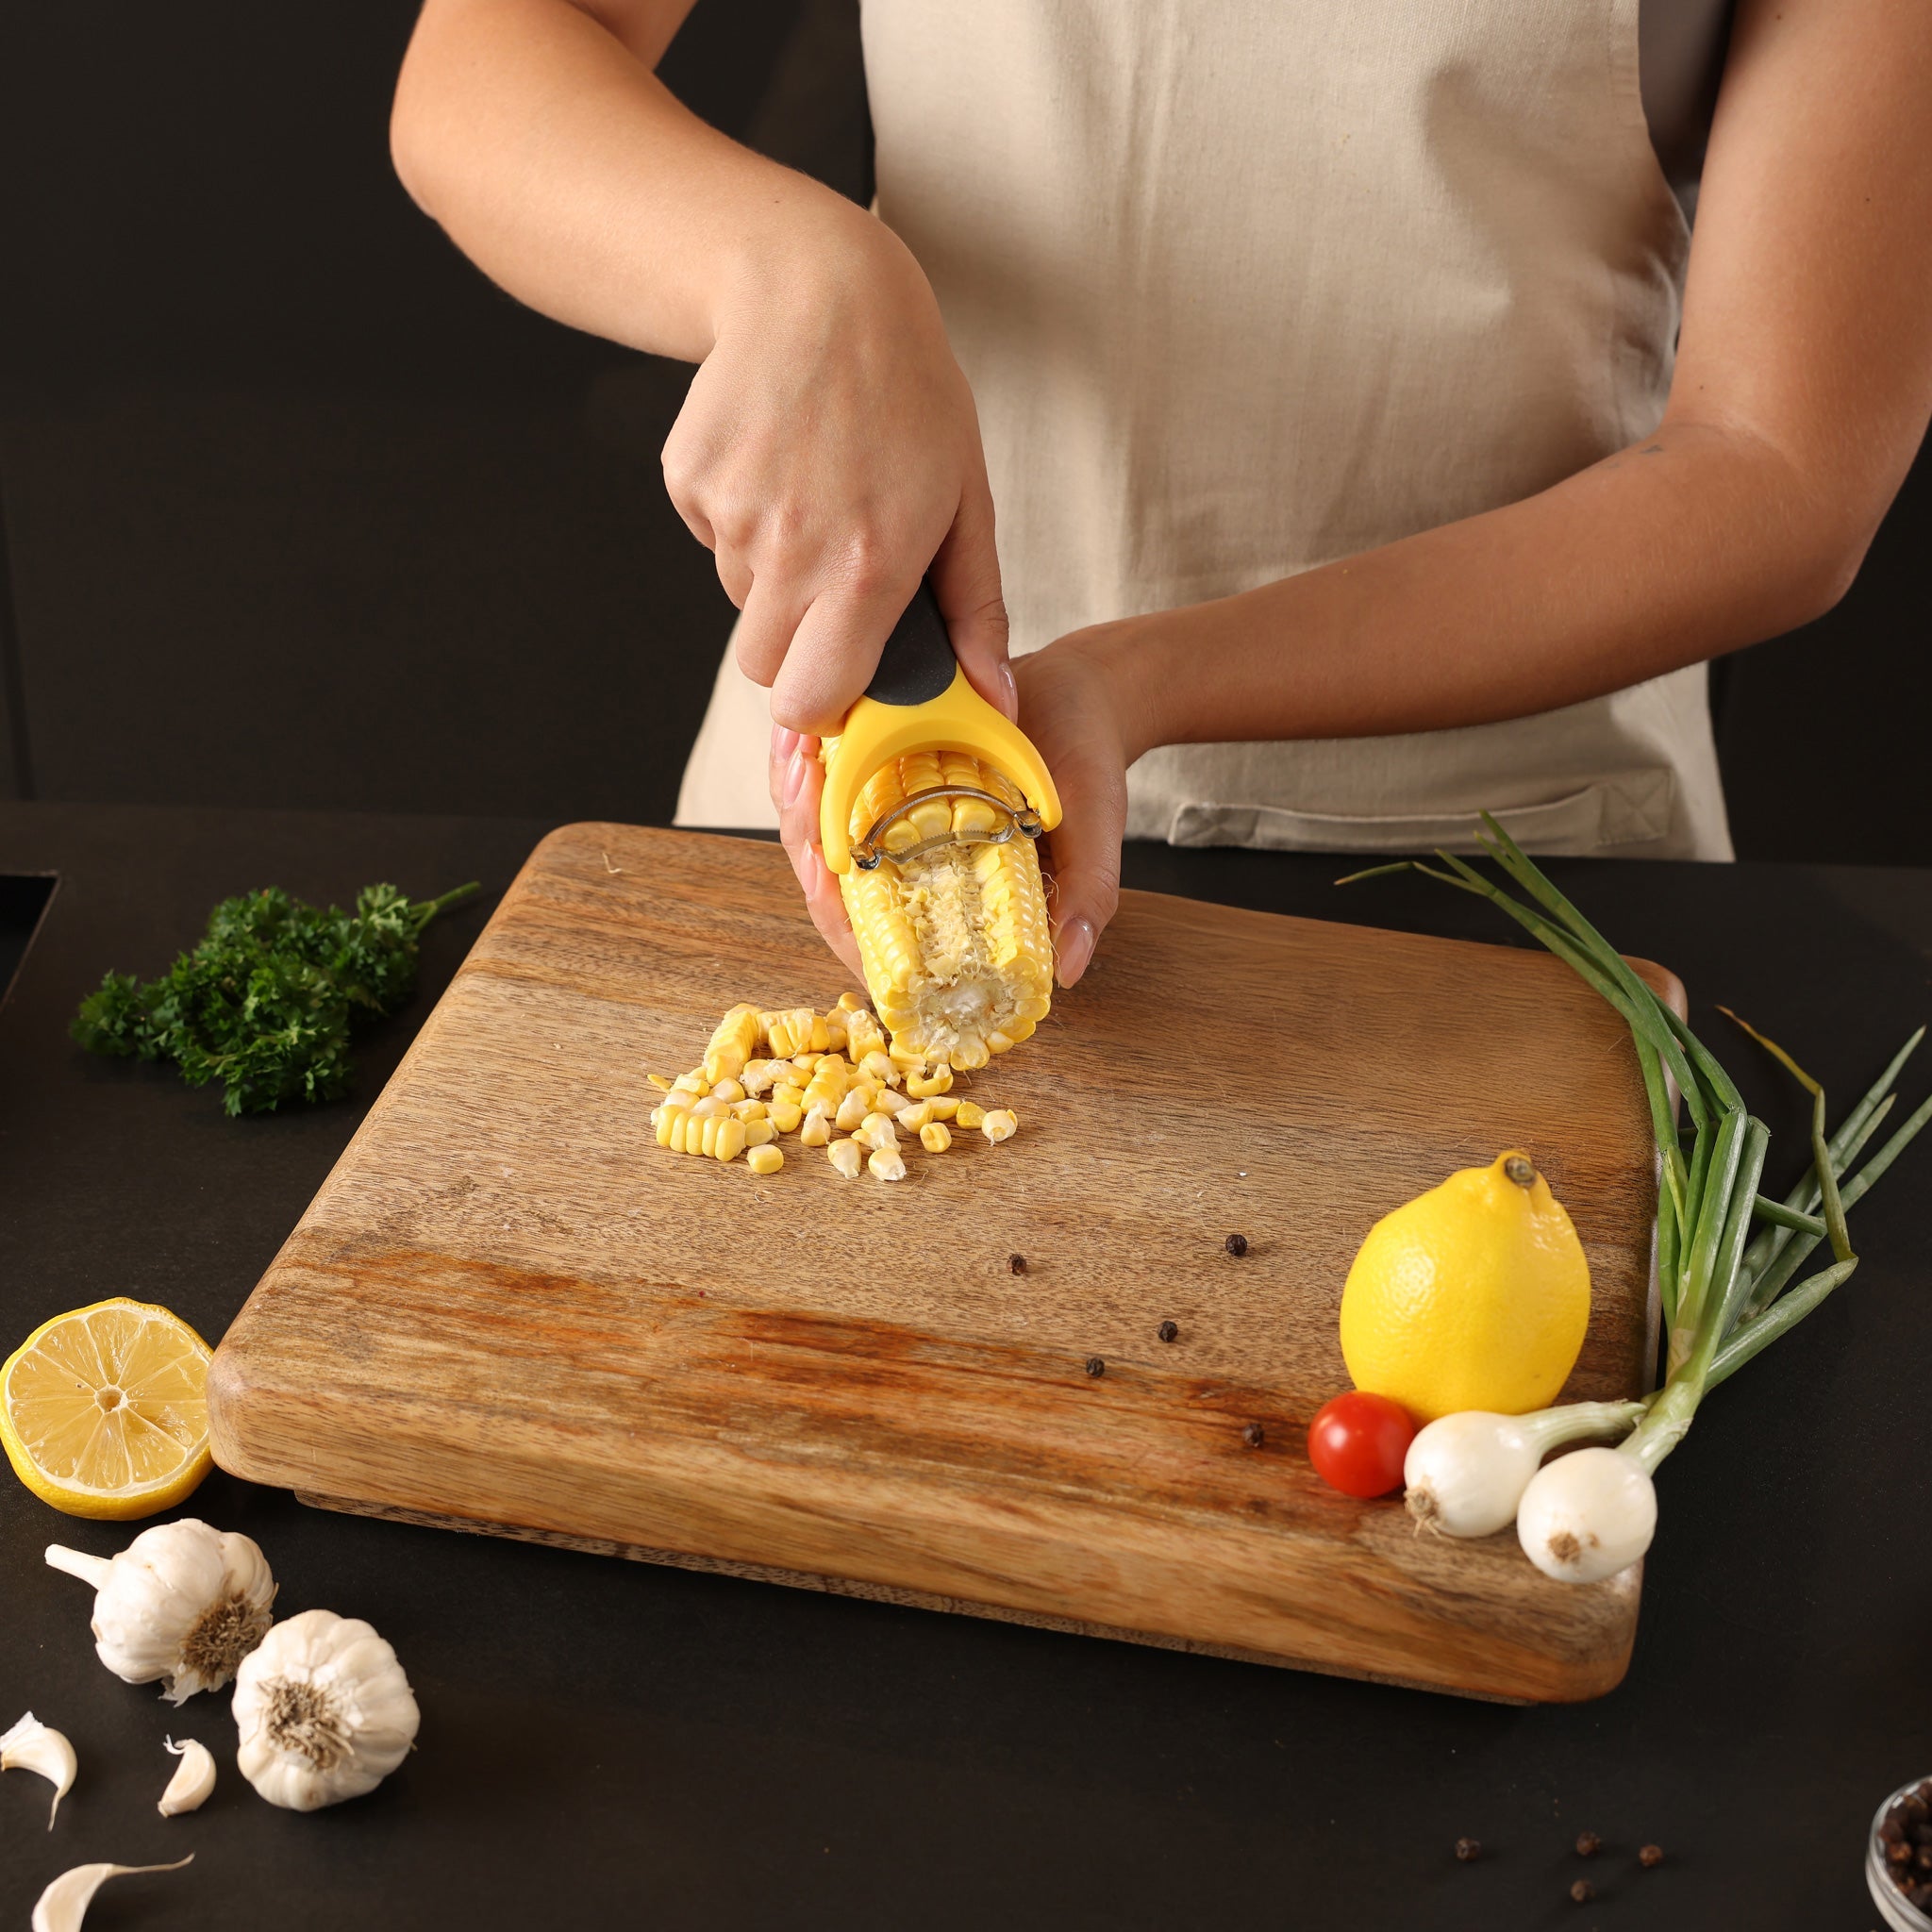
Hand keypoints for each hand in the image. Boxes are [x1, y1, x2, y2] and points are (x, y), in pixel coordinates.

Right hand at [663, 206, 1014, 736]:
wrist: (817, 287)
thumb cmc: (906, 392)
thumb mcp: (965, 499)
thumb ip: (976, 612)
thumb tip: (995, 701)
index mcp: (867, 568)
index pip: (809, 701)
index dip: (822, 701)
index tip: (842, 673)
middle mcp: (791, 550)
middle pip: (763, 666)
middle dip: (795, 644)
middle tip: (834, 576)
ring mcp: (733, 513)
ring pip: (740, 598)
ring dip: (773, 571)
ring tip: (815, 492)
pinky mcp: (689, 479)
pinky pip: (711, 539)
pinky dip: (740, 518)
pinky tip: (778, 462)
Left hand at [773, 625, 1141, 989]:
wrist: (1085, 691)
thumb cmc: (1088, 766)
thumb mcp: (1096, 834)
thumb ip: (1087, 899)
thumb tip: (1067, 970)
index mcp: (957, 906)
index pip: (884, 949)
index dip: (842, 924)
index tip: (824, 876)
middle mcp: (919, 874)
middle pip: (835, 891)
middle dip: (807, 847)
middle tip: (804, 797)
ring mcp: (898, 827)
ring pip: (822, 839)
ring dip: (798, 805)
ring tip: (798, 760)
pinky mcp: (887, 778)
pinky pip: (832, 787)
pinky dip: (811, 769)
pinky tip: (803, 740)